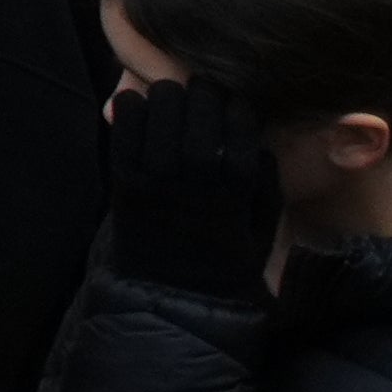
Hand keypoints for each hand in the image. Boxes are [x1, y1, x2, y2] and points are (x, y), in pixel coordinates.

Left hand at [99, 76, 280, 294]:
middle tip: (201, 101)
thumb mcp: (265, 228)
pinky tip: (143, 114)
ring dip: (169, 97)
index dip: (235, 106)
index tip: (231, 109)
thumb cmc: (226, 263)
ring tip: (173, 107)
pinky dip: (134, 107)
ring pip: (162, 99)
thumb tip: (257, 139)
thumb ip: (268, 181)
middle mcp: (197, 169)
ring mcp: (156, 170)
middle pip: (200, 99)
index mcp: (237, 181)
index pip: (239, 114)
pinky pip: (126, 117)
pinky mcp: (123, 174)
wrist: (173, 296)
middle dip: (203, 95)